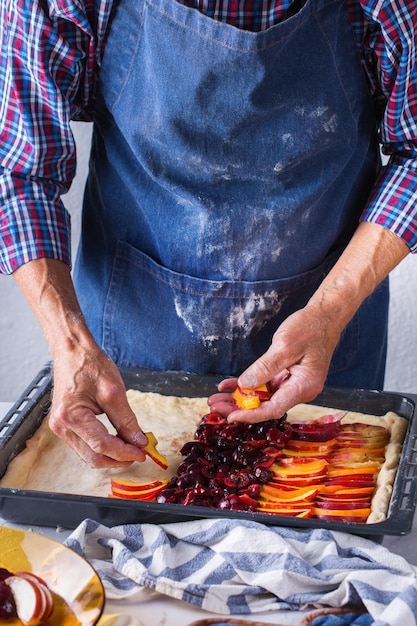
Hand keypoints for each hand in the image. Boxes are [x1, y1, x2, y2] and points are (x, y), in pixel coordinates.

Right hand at [13, 258, 147, 467]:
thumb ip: (126, 420)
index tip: (143, 453)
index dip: (124, 453)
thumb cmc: (89, 364)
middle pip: (93, 457)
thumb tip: (138, 441)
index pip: (102, 445)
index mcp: (71, 416)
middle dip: (118, 459)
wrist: (72, 351)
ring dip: (110, 456)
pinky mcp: (64, 426)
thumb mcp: (113, 390)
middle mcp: (61, 426)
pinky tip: (117, 443)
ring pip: (88, 455)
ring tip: (130, 449)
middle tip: (139, 454)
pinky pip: (84, 446)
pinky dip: (101, 448)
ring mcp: (60, 428)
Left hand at [209, 223, 410, 423]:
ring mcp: (292, 384)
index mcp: (304, 386)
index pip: (275, 408)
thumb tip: (245, 386)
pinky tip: (228, 385)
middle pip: (266, 405)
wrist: (323, 317)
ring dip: (239, 398)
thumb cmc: (309, 328)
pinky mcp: (285, 376)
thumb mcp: (286, 346)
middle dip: (239, 407)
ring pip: (262, 397)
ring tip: (215, 398)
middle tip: (214, 406)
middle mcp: (299, 390)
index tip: (231, 416)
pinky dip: (247, 385)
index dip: (251, 414)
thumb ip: (265, 367)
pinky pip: (263, 385)